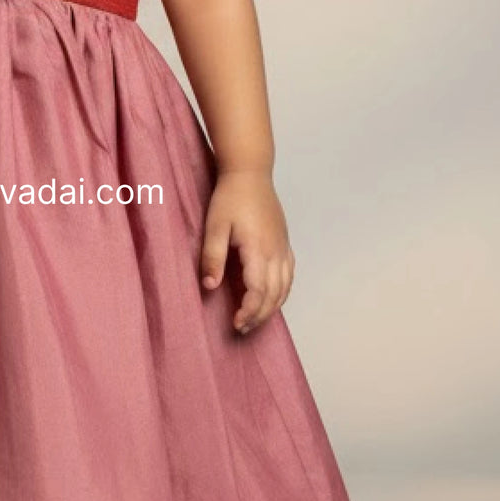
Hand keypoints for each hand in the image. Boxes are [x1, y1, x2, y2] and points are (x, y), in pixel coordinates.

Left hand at [199, 167, 294, 334]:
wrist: (250, 173)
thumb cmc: (229, 198)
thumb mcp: (214, 226)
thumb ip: (212, 257)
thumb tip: (210, 287)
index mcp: (258, 250)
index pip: (258, 292)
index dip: (249, 311)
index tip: (235, 323)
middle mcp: (276, 252)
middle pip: (274, 295)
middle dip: (260, 315)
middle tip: (242, 328)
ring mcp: (283, 247)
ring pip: (285, 287)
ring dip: (272, 307)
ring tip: (255, 319)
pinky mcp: (284, 242)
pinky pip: (289, 275)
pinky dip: (283, 292)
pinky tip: (273, 297)